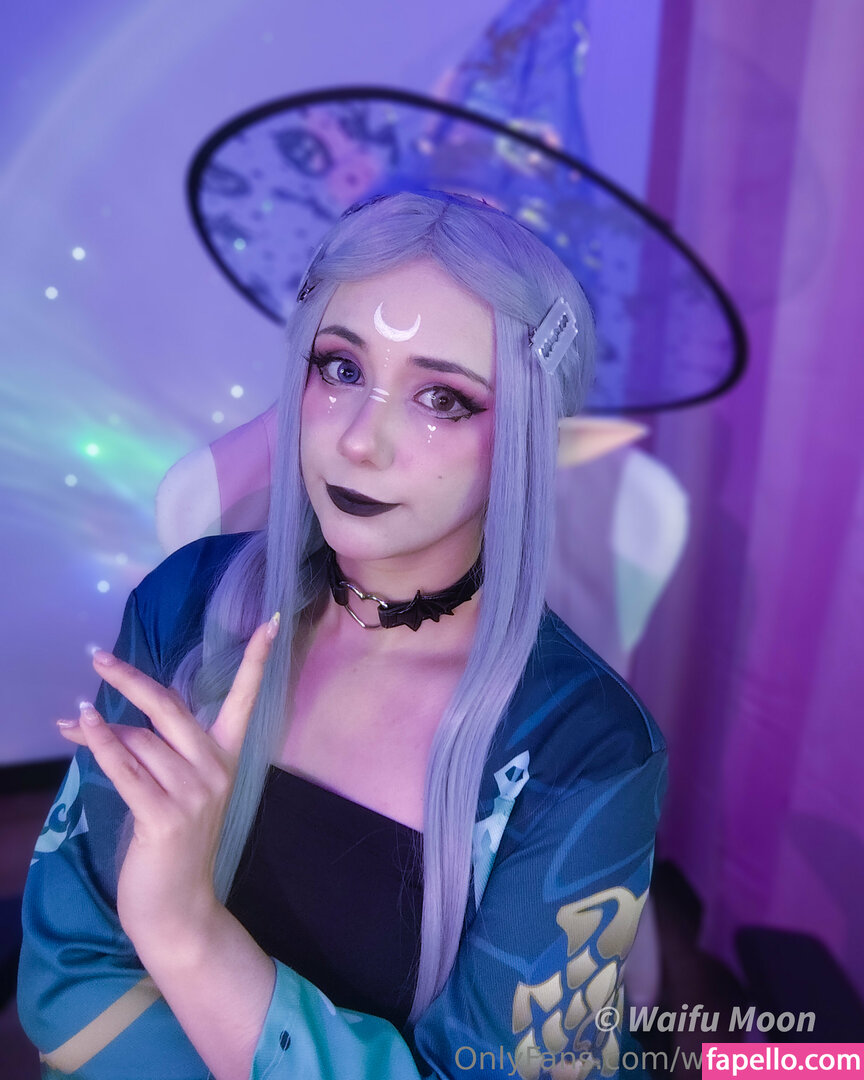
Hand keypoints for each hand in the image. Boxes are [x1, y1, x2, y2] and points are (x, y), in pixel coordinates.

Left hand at [57, 612, 280, 950]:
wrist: (179, 908)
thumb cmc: (173, 844)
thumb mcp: (170, 788)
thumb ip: (146, 749)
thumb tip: (92, 717)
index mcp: (227, 757)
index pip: (247, 698)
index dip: (258, 659)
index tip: (272, 620)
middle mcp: (216, 769)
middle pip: (170, 708)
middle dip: (130, 680)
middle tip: (98, 658)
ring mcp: (194, 793)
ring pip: (140, 742)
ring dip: (101, 733)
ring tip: (72, 728)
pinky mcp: (165, 816)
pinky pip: (126, 769)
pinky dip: (100, 744)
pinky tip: (81, 725)